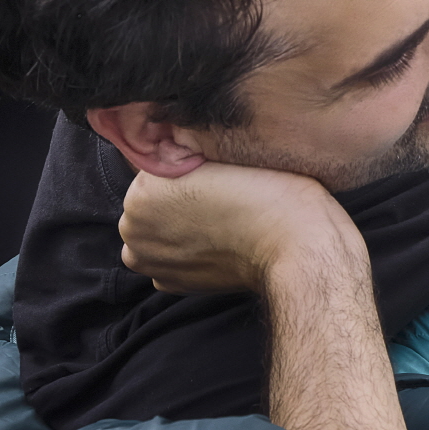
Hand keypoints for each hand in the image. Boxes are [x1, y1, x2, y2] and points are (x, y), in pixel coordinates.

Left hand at [119, 161, 366, 297]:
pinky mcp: (173, 284)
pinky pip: (169, 256)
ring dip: (175, 224)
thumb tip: (166, 145)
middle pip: (149, 199)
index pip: (154, 163)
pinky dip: (186, 249)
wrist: (294, 243)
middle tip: (218, 194)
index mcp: (140, 192)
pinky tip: (216, 240)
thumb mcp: (218, 149)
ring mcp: (152, 262)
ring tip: (218, 217)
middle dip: (173, 196)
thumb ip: (180, 148)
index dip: (185, 162)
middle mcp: (134, 231)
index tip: (214, 171)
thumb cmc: (267, 193)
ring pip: (155, 229)